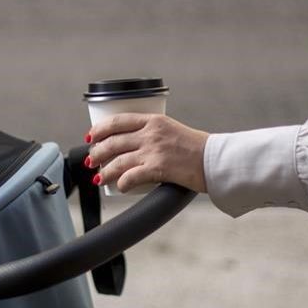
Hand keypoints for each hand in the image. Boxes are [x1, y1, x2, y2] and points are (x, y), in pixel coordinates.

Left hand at [86, 114, 209, 193]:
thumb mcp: (173, 130)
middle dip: (97, 152)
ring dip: (104, 171)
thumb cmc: (197, 148)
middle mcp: (151, 133)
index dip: (99, 129)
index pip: (118, 121)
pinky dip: (121, 183)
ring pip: (117, 161)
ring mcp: (153, 150)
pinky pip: (130, 177)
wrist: (216, 160)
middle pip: (113, 141)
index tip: (91, 136)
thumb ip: (154, 135)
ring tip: (98, 178)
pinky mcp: (158, 168)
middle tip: (91, 160)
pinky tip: (119, 187)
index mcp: (154, 120)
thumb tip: (134, 146)